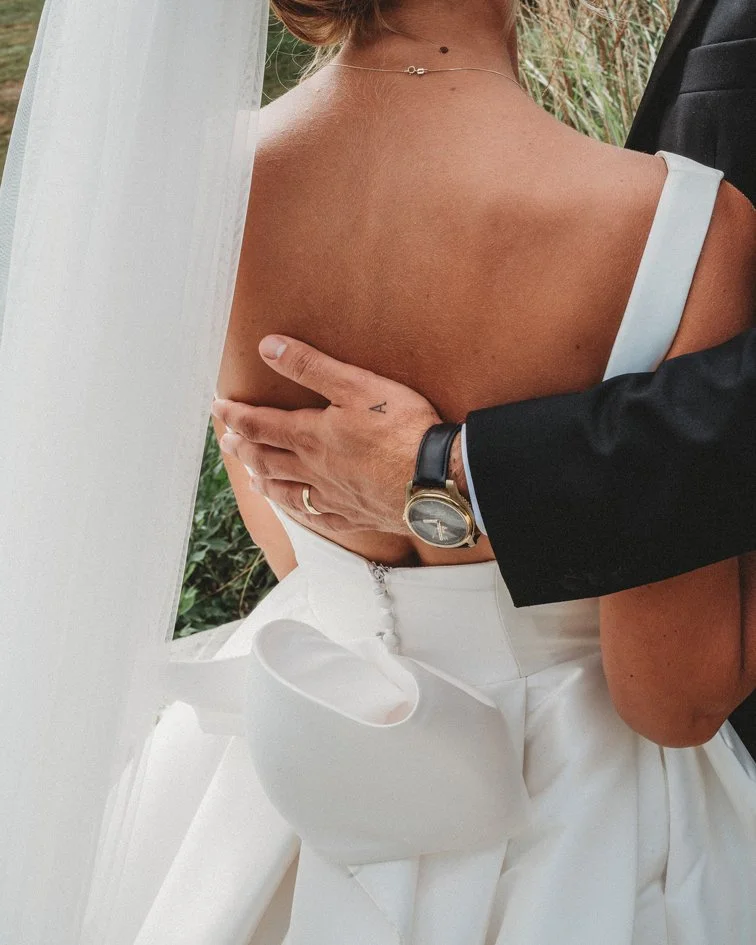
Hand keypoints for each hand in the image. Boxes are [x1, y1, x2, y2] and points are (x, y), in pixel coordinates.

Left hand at [211, 335, 466, 533]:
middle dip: (245, 448)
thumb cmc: (400, 429)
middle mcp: (313, 469)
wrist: (434, 480)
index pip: (261, 424)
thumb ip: (310, 367)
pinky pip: (317, 516)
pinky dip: (300, 511)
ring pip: (286, 491)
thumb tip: (267, 347)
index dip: (236, 415)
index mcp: (310, 436)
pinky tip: (300, 510)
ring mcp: (332, 497)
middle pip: (267, 459)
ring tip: (252, 479)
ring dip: (264, 482)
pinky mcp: (354, 515)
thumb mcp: (355, 385)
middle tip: (229, 443)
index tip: (218, 408)